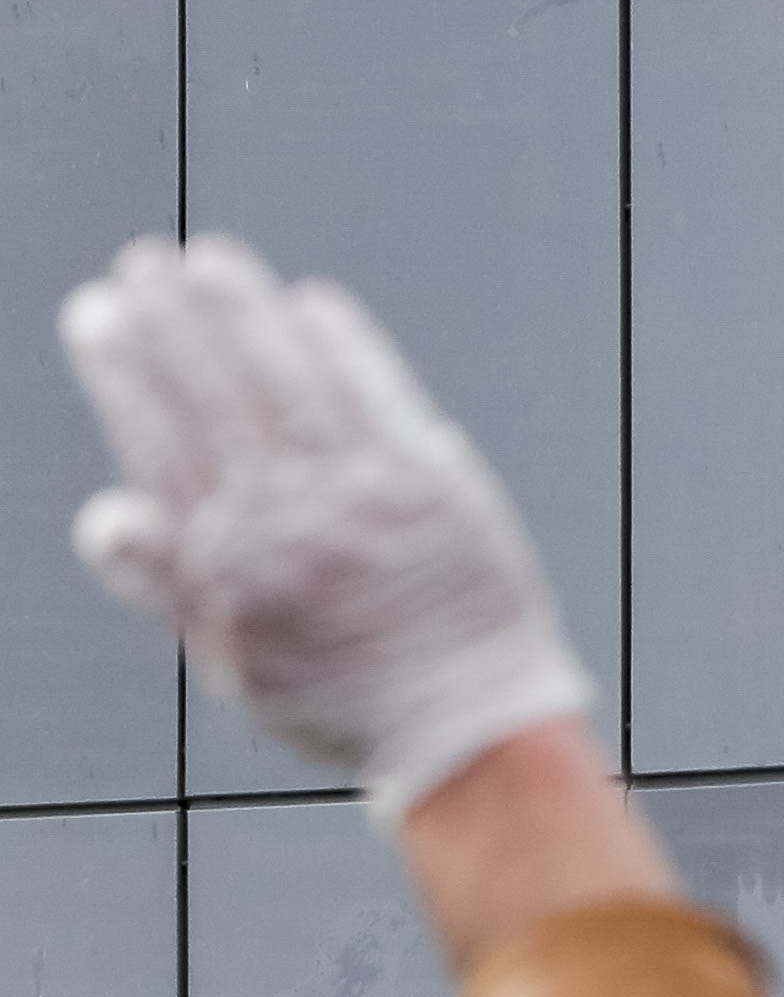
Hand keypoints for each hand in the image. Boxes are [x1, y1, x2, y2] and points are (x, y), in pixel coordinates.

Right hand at [58, 235, 597, 817]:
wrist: (470, 736)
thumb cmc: (342, 700)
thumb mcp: (230, 662)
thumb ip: (164, 584)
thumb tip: (102, 514)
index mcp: (229, 564)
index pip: (161, 441)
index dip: (126, 370)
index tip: (101, 312)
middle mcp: (292, 523)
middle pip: (218, 398)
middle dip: (176, 323)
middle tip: (144, 260)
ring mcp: (367, 501)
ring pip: (290, 386)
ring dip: (246, 315)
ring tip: (209, 260)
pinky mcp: (437, 489)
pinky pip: (382, 402)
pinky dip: (345, 349)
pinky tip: (312, 303)